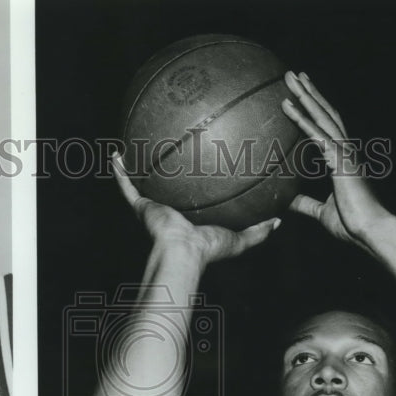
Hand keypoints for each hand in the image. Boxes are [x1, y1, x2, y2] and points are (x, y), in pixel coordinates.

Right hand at [112, 152, 279, 265]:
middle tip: (170, 146)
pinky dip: (120, 171)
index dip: (195, 182)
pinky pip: (127, 185)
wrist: (183, 252)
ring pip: (143, 181)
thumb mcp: (240, 238)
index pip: (193, 197)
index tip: (201, 162)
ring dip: (138, 165)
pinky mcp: (141, 206)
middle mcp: (170, 210)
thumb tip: (279, 221)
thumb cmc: (209, 249)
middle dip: (166, 169)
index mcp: (190, 217)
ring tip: (136, 143)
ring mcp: (154, 207)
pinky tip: (116, 154)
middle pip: (167, 185)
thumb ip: (258, 231)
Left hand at [282, 71, 392, 249]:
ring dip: (306, 95)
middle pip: (325, 113)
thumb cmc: (352, 224)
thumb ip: (305, 203)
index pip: (327, 127)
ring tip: (291, 77)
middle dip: (310, 92)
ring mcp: (344, 152)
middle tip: (294, 74)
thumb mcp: (321, 212)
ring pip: (322, 116)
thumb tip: (286, 201)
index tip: (302, 94)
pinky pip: (317, 134)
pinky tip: (288, 105)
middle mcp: (345, 150)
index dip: (315, 109)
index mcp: (342, 159)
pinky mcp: (340, 159)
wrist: (370, 231)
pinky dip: (302, 119)